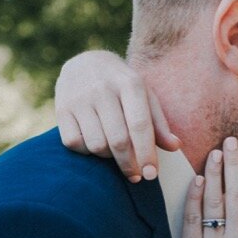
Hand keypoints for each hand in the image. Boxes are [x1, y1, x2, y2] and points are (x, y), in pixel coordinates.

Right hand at [54, 50, 177, 181]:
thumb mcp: (146, 96)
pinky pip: (74, 143)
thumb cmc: (123, 86)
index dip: (146, 153)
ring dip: (108, 157)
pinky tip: (94, 145)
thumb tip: (175, 147)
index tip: (151, 175)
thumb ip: (159, 123)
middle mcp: (103, 89)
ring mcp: (79, 98)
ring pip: (96, 144)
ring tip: (115, 153)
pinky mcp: (61, 108)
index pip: (139, 125)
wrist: (86, 61)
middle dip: (129, 164)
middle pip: (118, 140)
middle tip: (136, 176)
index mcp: (130, 84)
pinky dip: (86, 151)